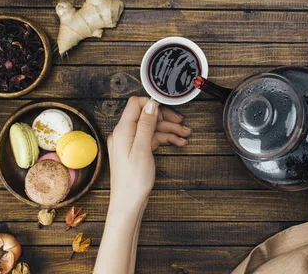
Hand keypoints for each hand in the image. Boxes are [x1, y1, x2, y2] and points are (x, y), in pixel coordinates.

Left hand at [107, 96, 189, 211]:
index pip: (136, 104)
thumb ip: (146, 125)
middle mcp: (123, 134)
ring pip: (151, 128)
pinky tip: (178, 142)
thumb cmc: (133, 181)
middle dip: (165, 118)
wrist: (128, 204)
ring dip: (169, 130)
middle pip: (146, 116)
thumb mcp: (143, 149)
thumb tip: (151, 104)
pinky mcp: (135, 151)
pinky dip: (164, 139)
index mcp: (122, 130)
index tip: (170, 108)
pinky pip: (151, 139)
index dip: (153, 104)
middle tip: (182, 122)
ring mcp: (129, 142)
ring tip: (185, 135)